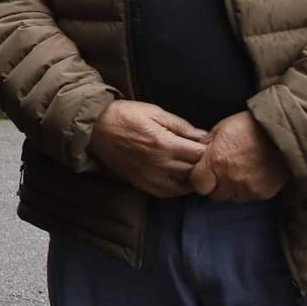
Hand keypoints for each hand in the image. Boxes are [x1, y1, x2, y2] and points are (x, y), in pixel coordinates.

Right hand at [87, 99, 208, 196]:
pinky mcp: (144, 185)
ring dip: (194, 177)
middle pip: (196, 171)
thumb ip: (180, 125)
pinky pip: (170, 193)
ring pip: (186, 185)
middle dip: (204, 163)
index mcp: (165, 144)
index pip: (201, 154)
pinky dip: (180, 187)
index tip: (209, 144)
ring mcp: (152, 178)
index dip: (209, 149)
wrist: (96, 129)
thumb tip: (203, 136)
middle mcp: (161, 165)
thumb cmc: (125, 116)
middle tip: (205, 155)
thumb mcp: (154, 112)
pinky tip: (181, 177)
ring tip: (194, 166)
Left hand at [191, 111, 287, 201]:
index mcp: (216, 161)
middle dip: (215, 184)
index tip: (204, 172)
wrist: (282, 135)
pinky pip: (248, 196)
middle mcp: (230, 178)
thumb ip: (206, 145)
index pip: (198, 184)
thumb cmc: (250, 127)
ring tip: (240, 170)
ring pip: (231, 196)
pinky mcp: (262, 194)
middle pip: (214, 194)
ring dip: (231, 188)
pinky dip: (247, 188)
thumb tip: (196, 155)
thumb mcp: (221, 129)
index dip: (199, 178)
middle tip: (222, 171)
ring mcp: (247, 188)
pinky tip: (252, 174)